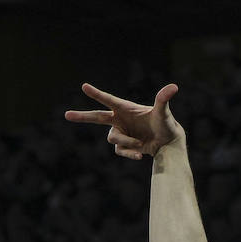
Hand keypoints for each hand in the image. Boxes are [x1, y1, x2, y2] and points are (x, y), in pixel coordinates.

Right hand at [63, 83, 181, 159]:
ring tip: (139, 143)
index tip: (84, 86)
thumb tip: (174, 87)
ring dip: (125, 142)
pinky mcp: (124, 145)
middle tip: (66, 115)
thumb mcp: (164, 113)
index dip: (96, 94)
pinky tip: (140, 155)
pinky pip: (119, 151)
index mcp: (126, 108)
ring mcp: (121, 132)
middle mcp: (120, 119)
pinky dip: (129, 153)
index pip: (108, 100)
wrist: (168, 143)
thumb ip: (164, 100)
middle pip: (96, 117)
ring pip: (112, 138)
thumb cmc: (166, 124)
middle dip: (82, 117)